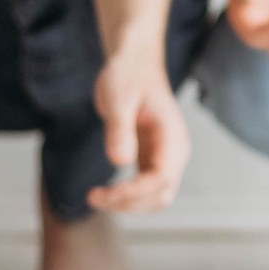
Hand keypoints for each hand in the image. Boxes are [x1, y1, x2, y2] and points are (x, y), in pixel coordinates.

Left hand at [87, 53, 188, 212]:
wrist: (135, 64)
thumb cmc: (128, 76)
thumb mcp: (118, 98)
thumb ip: (119, 129)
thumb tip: (120, 161)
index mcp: (172, 136)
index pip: (161, 178)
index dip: (134, 192)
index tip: (104, 194)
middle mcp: (175, 151)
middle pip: (161, 195)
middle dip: (129, 204)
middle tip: (93, 197)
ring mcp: (167, 157)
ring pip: (156, 197)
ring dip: (128, 205)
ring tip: (96, 197)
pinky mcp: (154, 159)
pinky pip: (146, 189)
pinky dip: (128, 197)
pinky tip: (105, 193)